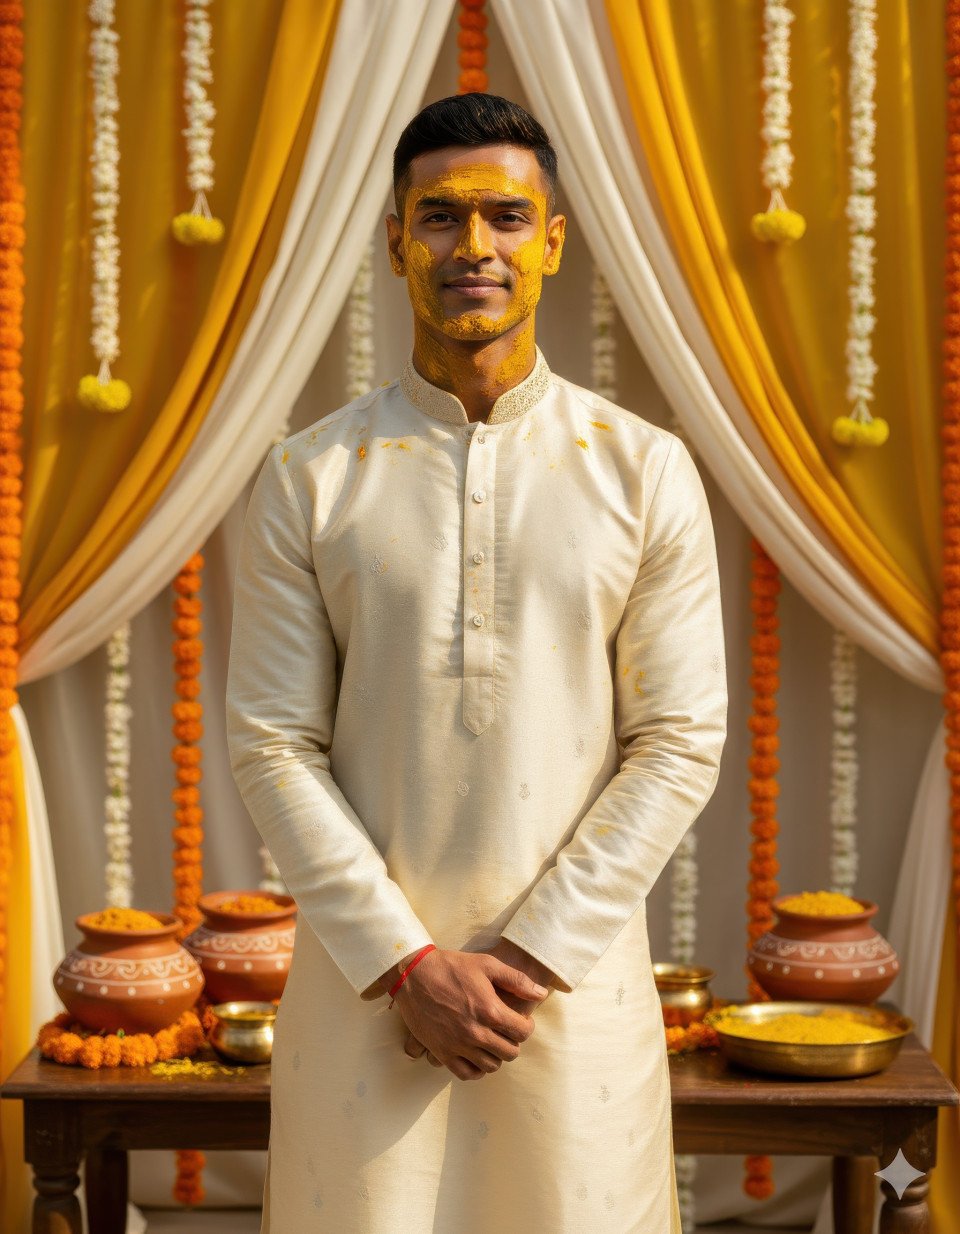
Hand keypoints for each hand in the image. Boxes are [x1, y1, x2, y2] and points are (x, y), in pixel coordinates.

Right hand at [392, 946, 548, 1080]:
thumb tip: (542, 993)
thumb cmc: (452, 967)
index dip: (526, 1026)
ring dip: (496, 1055)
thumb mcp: (487, 964)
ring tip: (492, 1041)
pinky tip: (477, 1056)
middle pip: (510, 1052)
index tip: (521, 1020)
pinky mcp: (442, 1053)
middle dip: (513, 1041)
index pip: (523, 1032)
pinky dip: (476, 1069)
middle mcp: (476, 1032)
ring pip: (491, 1066)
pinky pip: (467, 1074)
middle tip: (506, 1030)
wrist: (414, 975)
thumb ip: (517, 980)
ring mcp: (458, 1045)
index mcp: (490, 1010)